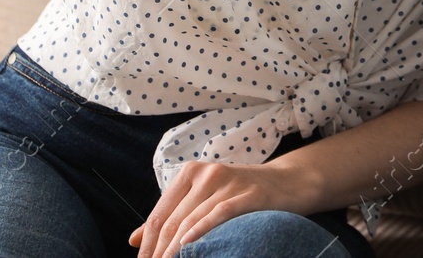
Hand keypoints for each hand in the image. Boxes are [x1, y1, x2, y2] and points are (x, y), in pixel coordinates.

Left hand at [128, 160, 314, 257]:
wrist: (288, 183)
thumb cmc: (242, 195)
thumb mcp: (203, 199)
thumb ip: (171, 217)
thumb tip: (134, 240)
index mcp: (190, 173)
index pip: (160, 214)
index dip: (148, 244)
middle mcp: (205, 173)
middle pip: (172, 221)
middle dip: (158, 252)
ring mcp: (226, 182)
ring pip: (190, 221)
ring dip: (174, 251)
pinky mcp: (246, 194)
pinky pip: (218, 215)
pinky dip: (200, 232)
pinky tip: (188, 248)